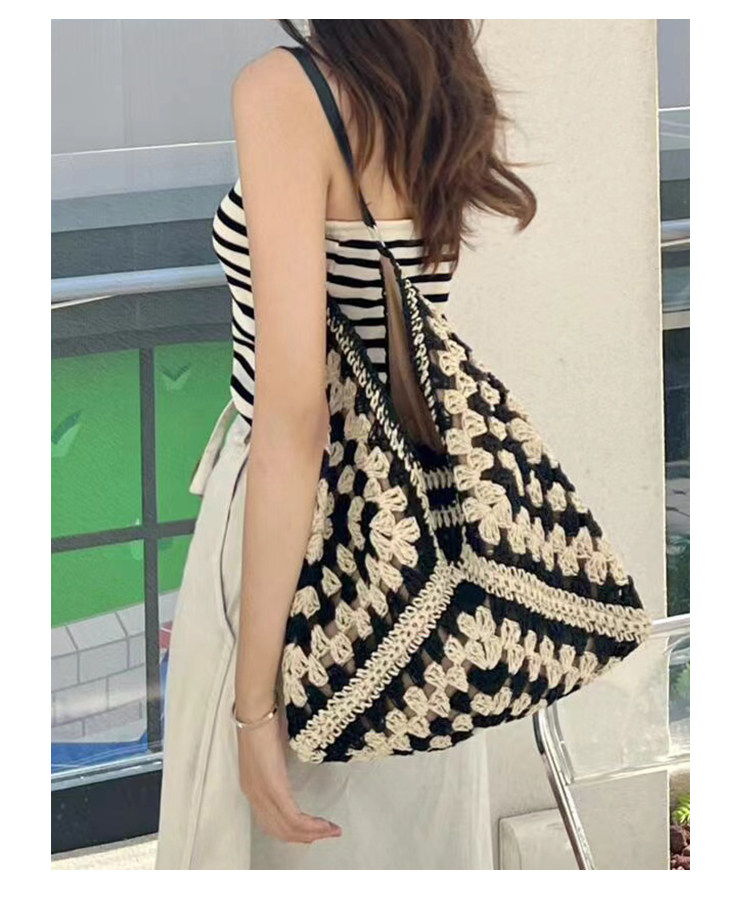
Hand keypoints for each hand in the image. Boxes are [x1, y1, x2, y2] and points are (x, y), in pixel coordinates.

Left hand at [236, 705, 342, 843]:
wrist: (256, 711)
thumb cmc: (264, 722)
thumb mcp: (272, 749)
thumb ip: (279, 764)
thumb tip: (292, 767)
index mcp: (252, 786)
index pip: (271, 821)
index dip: (292, 830)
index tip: (312, 830)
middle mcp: (254, 795)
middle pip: (279, 830)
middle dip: (305, 837)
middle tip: (327, 834)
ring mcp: (262, 794)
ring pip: (287, 828)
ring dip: (312, 834)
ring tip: (331, 831)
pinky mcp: (274, 788)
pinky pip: (292, 817)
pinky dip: (310, 825)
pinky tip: (323, 826)